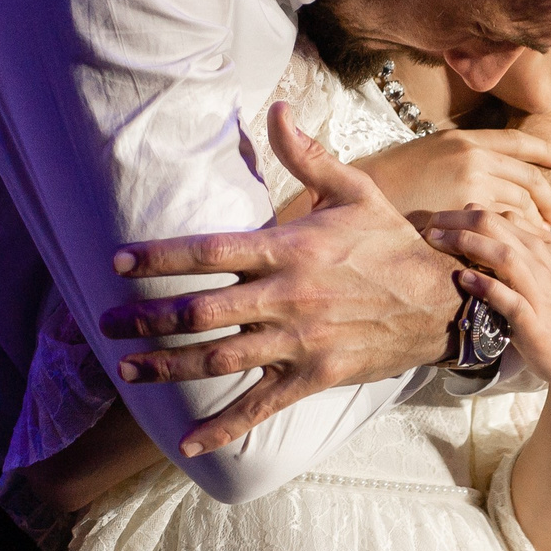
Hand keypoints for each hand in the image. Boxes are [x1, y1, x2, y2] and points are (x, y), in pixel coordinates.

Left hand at [98, 102, 459, 455]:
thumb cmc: (391, 242)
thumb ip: (307, 155)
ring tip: (127, 369)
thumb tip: (276, 108)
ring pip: (220, 358)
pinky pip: (261, 406)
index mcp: (289, 248)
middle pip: (202, 310)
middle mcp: (287, 296)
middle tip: (106, 324)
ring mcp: (299, 341)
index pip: (210, 250)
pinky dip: (224, 427)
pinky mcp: (314, 376)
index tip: (118, 262)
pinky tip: (190, 442)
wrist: (443, 301)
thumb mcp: (354, 190)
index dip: (160, 257)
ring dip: (169, 366)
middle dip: (147, 318)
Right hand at [343, 128, 550, 225]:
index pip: (519, 141)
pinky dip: (514, 237)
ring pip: (519, 205)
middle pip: (527, 178)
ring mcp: (469, 188)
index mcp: (465, 139)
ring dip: (534, 222)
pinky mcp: (462, 218)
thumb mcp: (430, 153)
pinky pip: (501, 228)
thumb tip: (493, 169)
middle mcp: (472, 158)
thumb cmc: (392, 178)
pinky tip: (518, 248)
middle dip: (548, 200)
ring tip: (541, 236)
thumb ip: (464, 157)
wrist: (362, 195)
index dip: (547, 151)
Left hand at [420, 205, 550, 402]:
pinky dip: (487, 287)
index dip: (465, 212)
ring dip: (468, 244)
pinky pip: (510, 300)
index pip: (501, 214)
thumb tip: (476, 230)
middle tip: (428, 224)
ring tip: (437, 241)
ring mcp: (540, 291)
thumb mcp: (541, 273)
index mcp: (542, 246)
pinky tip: (464, 279)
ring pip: (504, 255)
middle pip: (497, 225)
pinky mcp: (535, 322)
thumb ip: (515, 250)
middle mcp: (542, 262)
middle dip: (458, 220)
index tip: (437, 219)